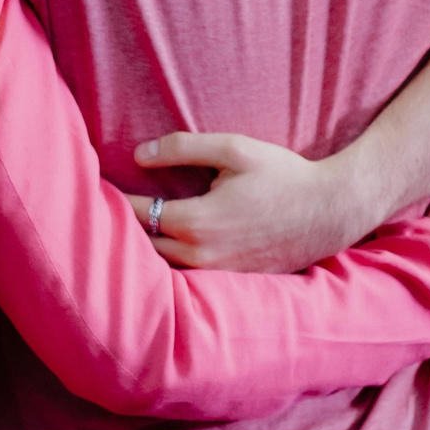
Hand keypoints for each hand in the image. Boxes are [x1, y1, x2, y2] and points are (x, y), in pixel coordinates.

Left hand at [122, 132, 383, 274]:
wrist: (332, 211)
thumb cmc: (284, 175)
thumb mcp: (235, 149)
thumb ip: (184, 147)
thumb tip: (139, 154)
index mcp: (196, 222)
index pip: (137, 215)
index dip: (114, 201)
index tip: (97, 189)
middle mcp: (201, 255)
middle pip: (144, 246)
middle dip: (124, 228)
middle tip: (103, 212)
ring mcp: (217, 274)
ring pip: (163, 266)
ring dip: (146, 248)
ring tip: (128, 230)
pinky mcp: (232, 282)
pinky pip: (188, 277)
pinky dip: (170, 263)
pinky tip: (165, 247)